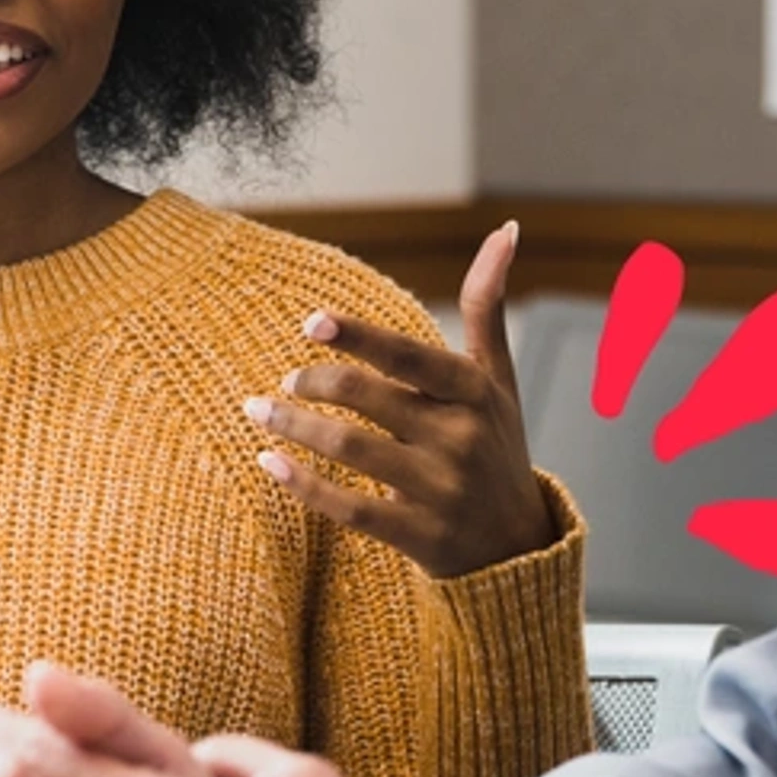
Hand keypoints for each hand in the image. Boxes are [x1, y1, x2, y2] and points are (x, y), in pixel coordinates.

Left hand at [249, 222, 558, 577]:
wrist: (517, 546)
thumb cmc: (497, 446)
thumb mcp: (499, 378)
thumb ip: (490, 306)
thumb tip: (505, 229)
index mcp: (475, 394)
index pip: (411, 357)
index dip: (361, 337)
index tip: (312, 322)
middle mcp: (460, 440)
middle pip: (370, 400)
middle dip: (315, 382)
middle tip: (287, 378)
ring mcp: (440, 491)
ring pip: (351, 450)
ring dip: (295, 427)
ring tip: (259, 410)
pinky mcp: (418, 536)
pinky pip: (349, 509)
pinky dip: (302, 484)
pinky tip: (267, 462)